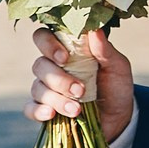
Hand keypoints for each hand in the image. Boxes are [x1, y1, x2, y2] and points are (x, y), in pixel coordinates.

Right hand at [27, 27, 134, 142]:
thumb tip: (95, 30)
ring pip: (38, 89)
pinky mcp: (43, 109)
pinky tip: (51, 114)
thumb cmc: (115, 86)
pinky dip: (39, 111)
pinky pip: (30, 109)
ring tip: (77, 110)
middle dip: (59, 80)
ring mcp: (45, 89)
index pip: (43, 37)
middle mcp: (51, 67)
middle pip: (39, 65)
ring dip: (57, 99)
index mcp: (66, 50)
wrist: (118, 117)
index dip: (48, 44)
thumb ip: (105, 50)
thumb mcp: (117, 67)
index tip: (64, 58)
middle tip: (79, 91)